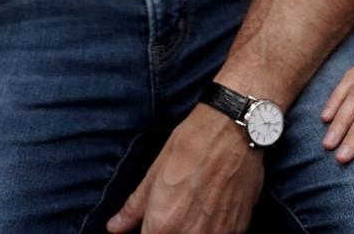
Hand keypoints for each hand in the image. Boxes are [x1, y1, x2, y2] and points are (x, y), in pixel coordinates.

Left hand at [106, 104, 262, 233]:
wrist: (234, 130)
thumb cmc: (192, 144)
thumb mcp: (155, 172)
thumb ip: (134, 207)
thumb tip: (114, 227)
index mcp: (163, 225)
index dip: (148, 232)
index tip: (150, 225)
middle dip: (168, 231)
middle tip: (173, 212)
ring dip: (191, 231)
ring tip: (192, 210)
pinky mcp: (239, 229)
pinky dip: (212, 230)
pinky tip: (210, 211)